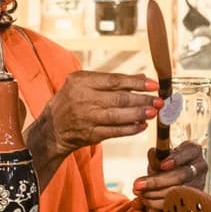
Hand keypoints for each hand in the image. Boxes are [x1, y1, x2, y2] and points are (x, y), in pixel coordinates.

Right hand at [26, 72, 159, 184]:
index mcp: (81, 81)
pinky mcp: (90, 134)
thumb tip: (141, 77)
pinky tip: (141, 126)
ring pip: (118, 116)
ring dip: (138, 114)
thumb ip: (109, 81)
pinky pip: (114, 132)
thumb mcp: (82, 84)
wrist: (51, 129)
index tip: (153, 84)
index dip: (136, 83)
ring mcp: (86, 118)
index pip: (114, 80)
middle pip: (119, 98)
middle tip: (159, 101)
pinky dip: (129, 129)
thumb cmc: (71, 101)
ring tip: (153, 113)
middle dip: (142, 100)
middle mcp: (83, 99)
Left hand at [133, 140, 206, 211]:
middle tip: (139, 184)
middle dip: (158, 181)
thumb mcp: (162, 155)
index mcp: (194, 150)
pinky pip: (177, 202)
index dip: (176, 160)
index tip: (162, 165)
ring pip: (179, 191)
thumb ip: (156, 155)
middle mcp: (200, 166)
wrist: (177, 174)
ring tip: (140, 193)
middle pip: (182, 175)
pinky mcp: (194, 198)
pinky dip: (160, 202)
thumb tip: (153, 154)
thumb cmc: (169, 163)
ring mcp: (200, 183)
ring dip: (156, 193)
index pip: (188, 153)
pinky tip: (147, 200)